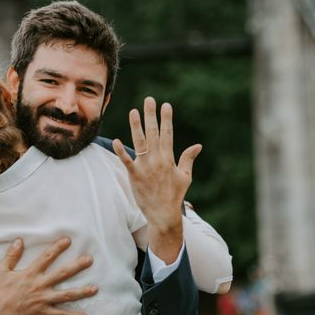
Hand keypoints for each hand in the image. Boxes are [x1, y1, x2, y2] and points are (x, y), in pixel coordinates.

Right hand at [0, 237, 96, 314]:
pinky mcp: (42, 313)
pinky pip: (60, 314)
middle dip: (77, 266)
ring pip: (66, 295)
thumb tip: (19, 241)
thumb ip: (11, 255)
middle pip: (62, 274)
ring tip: (95, 288)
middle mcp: (39, 285)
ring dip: (81, 292)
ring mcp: (42, 300)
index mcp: (30, 274)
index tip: (68, 240)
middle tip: (90, 260)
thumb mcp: (1, 271)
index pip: (47, 257)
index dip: (57, 248)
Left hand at [112, 96, 201, 263]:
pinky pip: (127, 161)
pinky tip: (116, 140)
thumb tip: (198, 145)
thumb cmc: (175, 195)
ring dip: (136, 126)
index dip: (166, 119)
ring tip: (133, 111)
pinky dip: (121, 151)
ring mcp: (145, 167)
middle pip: (153, 133)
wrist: (163, 214)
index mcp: (169, 159)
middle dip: (151, 115)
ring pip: (140, 142)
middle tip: (149, 100)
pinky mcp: (134, 175)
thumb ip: (188, 159)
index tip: (166, 105)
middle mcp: (157, 160)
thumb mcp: (185, 177)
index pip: (168, 134)